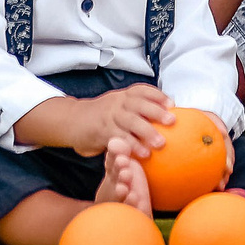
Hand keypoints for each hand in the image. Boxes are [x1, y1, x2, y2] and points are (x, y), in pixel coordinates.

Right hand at [19, 84, 174, 156]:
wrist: (72, 121)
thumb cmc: (103, 117)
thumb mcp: (118, 106)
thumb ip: (136, 110)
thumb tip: (165, 117)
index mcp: (123, 96)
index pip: (142, 90)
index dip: (157, 95)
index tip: (172, 104)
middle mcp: (117, 103)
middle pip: (138, 104)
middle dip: (156, 111)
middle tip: (171, 121)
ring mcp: (109, 117)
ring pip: (130, 121)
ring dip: (146, 131)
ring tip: (160, 143)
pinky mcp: (101, 132)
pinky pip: (118, 139)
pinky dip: (131, 146)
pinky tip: (142, 154)